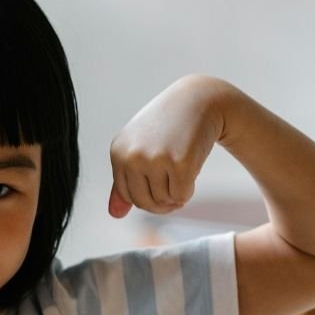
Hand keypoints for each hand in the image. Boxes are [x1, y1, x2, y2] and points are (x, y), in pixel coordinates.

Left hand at [107, 74, 224, 217]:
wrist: (199, 100)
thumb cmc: (167, 126)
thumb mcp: (139, 149)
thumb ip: (124, 182)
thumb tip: (115, 215)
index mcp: (118, 152)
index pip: (127, 195)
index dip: (146, 199)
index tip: (160, 190)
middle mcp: (132, 156)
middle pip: (144, 202)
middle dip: (161, 203)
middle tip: (174, 190)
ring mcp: (155, 159)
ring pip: (163, 200)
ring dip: (176, 195)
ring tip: (182, 173)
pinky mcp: (179, 163)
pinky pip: (181, 195)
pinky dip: (188, 191)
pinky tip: (191, 172)